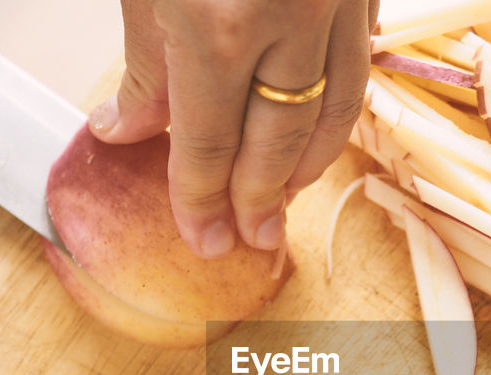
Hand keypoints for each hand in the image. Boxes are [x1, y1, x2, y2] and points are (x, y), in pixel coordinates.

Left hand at [91, 0, 379, 257]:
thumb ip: (145, 59)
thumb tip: (129, 129)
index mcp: (220, 20)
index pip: (210, 141)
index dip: (202, 198)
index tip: (204, 236)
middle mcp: (290, 15)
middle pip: (280, 138)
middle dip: (263, 197)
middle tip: (254, 236)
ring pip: (337, 106)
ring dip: (310, 161)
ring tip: (286, 194)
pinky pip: (360, 56)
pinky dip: (338, 99)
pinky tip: (317, 125)